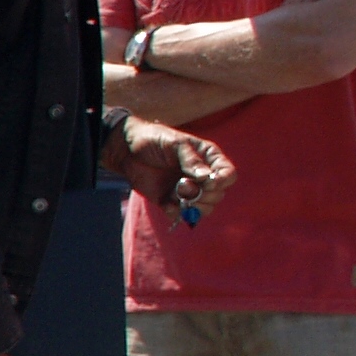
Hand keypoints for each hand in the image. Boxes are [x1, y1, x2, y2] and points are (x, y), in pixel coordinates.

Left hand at [106, 114, 233, 215]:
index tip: (208, 182)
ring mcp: (187, 191)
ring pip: (204, 209)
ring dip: (191, 206)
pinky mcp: (170, 201)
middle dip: (203, 194)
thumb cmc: (153, 140)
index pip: (228, 175)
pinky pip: (180, 215)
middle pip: (218, 195)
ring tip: (175, 193)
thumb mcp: (174, 144)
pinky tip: (165, 202)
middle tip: (182, 185)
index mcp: (208, 159)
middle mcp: (202, 177)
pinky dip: (175, 212)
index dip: (222, 181)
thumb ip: (191, 160)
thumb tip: (207, 178)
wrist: (126, 151)